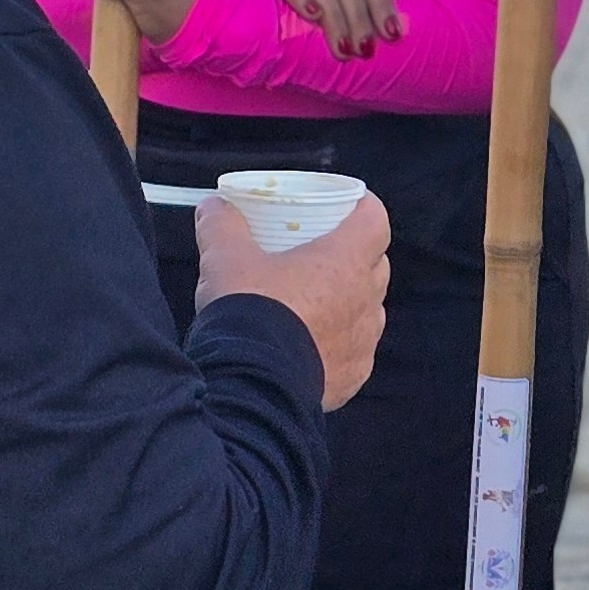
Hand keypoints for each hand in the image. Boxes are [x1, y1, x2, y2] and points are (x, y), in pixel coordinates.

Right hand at [194, 191, 389, 412]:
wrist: (252, 384)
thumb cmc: (248, 311)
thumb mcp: (225, 258)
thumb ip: (221, 225)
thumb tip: (213, 207)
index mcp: (346, 260)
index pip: (374, 219)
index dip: (362, 207)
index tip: (346, 205)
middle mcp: (365, 299)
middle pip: (375, 264)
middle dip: (354, 254)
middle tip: (321, 252)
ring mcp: (363, 340)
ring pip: (367, 309)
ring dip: (348, 300)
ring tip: (315, 301)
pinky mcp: (353, 374)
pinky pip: (355, 350)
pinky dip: (338, 342)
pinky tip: (312, 343)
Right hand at [235, 0, 406, 56]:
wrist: (232, 23)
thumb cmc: (286, 25)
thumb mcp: (330, 18)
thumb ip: (362, 0)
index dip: (383, 4)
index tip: (393, 35)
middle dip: (361, 19)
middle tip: (364, 50)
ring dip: (337, 20)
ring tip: (343, 48)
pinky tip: (312, 16)